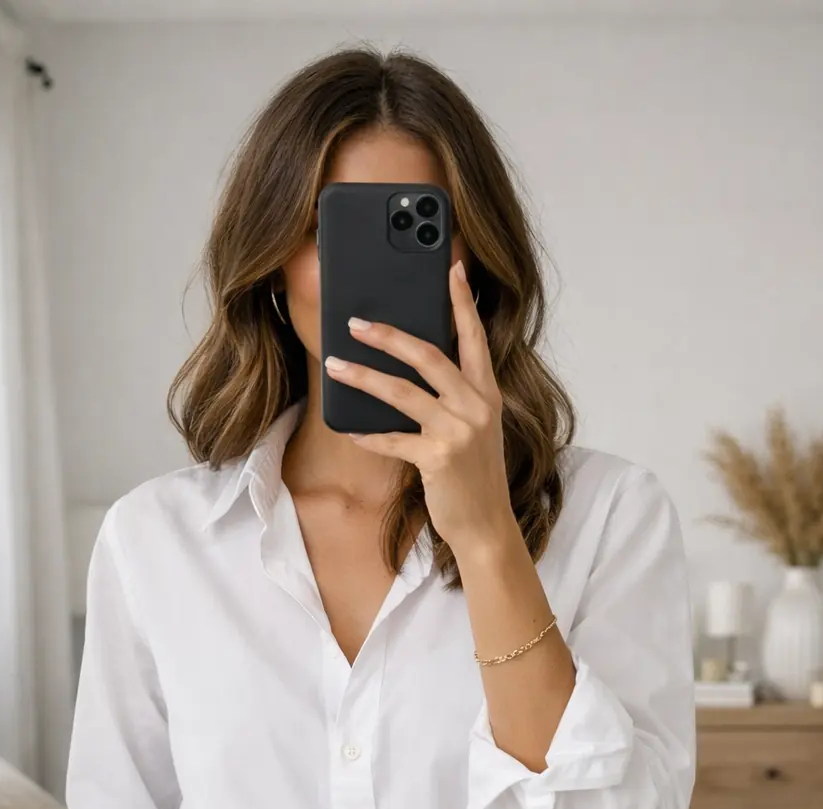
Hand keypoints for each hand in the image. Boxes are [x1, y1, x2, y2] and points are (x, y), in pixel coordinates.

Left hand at [323, 260, 514, 554]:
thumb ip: (454, 399)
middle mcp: (476, 406)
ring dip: (363, 377)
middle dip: (388, 335)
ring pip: (402, 392)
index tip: (451, 268)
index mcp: (486, 394)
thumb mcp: (474, 430)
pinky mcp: (438, 459)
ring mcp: (458, 432)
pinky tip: (348, 429)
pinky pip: (392, 439)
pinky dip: (368, 435)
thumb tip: (412, 373)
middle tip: (356, 322)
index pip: (474, 337)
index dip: (462, 302)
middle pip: (428, 355)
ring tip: (335, 366)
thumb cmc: (474, 478)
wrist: (487, 526)